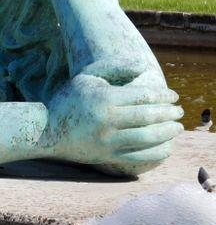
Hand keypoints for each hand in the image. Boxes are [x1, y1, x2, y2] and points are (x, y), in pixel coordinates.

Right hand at [43, 72, 182, 176]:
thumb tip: (143, 68)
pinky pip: (138, 156)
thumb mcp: (88, 77)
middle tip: (179, 112)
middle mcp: (106, 120)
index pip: (144, 96)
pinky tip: (166, 147)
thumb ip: (115, 67)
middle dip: (169, 114)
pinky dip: (156, 152)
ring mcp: (106, 140)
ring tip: (176, 128)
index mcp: (103, 98)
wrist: (45, 131)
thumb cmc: (69, 99)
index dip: (164, 96)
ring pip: (147, 138)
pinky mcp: (105, 156)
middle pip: (149, 117)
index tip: (173, 97)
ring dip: (167, 133)